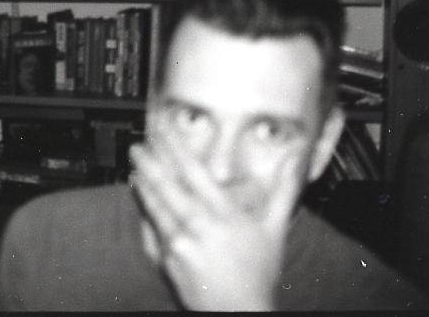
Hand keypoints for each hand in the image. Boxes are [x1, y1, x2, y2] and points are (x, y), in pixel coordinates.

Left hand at [129, 132, 301, 310]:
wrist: (239, 311)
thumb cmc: (258, 271)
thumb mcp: (276, 230)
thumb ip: (283, 190)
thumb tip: (294, 158)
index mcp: (226, 215)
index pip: (195, 172)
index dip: (176, 148)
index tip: (163, 130)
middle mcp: (201, 226)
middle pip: (168, 186)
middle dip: (150, 162)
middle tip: (137, 144)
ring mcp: (181, 244)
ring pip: (156, 205)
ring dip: (144, 182)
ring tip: (135, 164)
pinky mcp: (167, 259)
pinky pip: (151, 228)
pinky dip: (143, 208)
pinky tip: (139, 193)